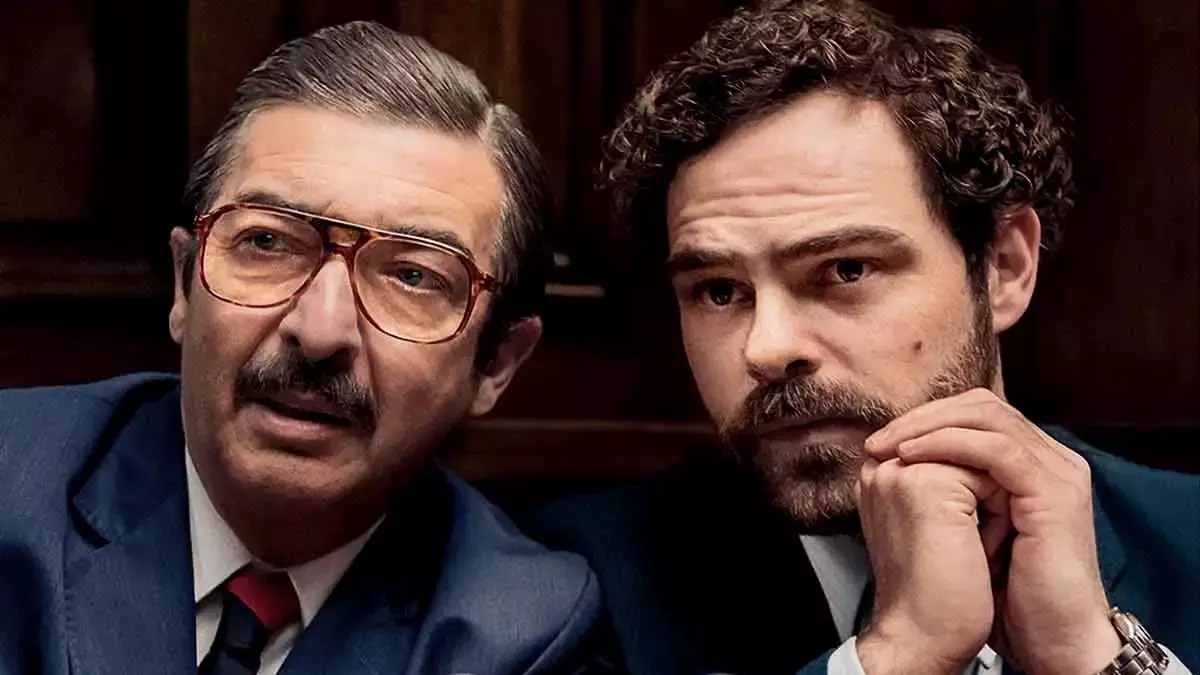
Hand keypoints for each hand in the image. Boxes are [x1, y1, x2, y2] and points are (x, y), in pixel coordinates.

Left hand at [864, 389, 1120, 674]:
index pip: (976, 414)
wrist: (1049, 640)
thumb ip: (948, 490)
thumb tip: (894, 462)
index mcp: (1032, 464)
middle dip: (923, 416)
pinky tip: (913, 456)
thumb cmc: (1006, 594)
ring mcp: (1058, 471)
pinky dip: (948, 444)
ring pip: (988, 417)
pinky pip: (997, 448)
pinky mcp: (1055, 491)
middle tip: (879, 439)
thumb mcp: (967, 530)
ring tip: (889, 445)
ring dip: (929, 426)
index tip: (879, 442)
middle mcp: (1050, 459)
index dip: (926, 419)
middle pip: (982, 406)